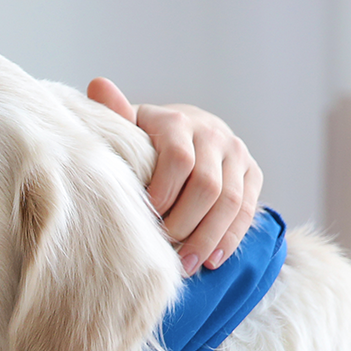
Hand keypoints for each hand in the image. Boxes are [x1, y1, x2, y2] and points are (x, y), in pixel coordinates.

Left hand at [88, 79, 263, 274]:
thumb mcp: (129, 126)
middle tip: (164, 250)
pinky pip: (247, 210)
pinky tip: (212, 259)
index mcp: (178, 121)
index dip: (162, 195)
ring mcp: (236, 153)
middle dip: (185, 224)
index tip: (144, 220)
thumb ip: (114, 113)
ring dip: (208, 238)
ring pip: (230, 202)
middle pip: (207, 187)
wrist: (187, 130)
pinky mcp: (252, 172)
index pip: (178, 160)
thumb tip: (98, 84)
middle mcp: (212, 133)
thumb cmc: (147, 138)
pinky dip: (230, 237)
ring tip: (187, 265)